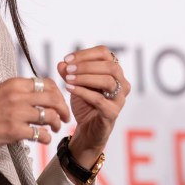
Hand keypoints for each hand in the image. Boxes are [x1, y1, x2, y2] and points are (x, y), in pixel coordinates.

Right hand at [0, 76, 69, 166]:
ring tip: (54, 129)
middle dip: (63, 109)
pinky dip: (45, 138)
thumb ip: (19, 92)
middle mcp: (17, 95)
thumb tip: (40, 96)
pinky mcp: (14, 130)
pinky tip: (42, 139)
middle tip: (65, 117)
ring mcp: (16, 113)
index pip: (47, 83)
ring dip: (56, 124)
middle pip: (53, 99)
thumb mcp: (0, 92)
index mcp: (15, 84)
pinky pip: (40, 133)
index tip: (60, 102)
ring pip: (50, 116)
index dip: (58, 93)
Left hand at [57, 45, 129, 168]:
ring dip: (85, 78)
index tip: (67, 59)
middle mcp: (122, 83)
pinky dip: (83, 92)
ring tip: (68, 79)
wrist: (87, 130)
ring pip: (108, 81)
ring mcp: (120, 99)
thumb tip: (62, 64)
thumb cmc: (85, 104)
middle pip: (110, 66)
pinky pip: (100, 100)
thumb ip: (68, 73)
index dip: (85, 53)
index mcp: (114, 71)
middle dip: (86, 65)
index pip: (104, 53)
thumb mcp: (75, 84)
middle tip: (68, 69)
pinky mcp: (113, 113)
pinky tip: (69, 89)